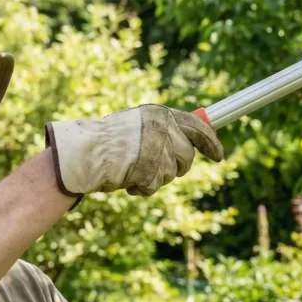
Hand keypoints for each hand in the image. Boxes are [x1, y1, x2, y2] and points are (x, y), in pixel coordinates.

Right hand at [45, 104, 222, 196]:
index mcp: (159, 113)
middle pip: (187, 156)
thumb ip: (164, 131)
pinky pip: (155, 185)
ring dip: (155, 177)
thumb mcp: (140, 127)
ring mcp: (156, 147)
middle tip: (155, 167)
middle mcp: (161, 127)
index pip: (198, 126)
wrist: (82, 153)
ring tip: (132, 169)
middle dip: (176, 166)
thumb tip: (195, 142)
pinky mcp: (148, 167)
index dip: (211, 143)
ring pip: (172, 173)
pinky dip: (141, 187)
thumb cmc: (109, 142)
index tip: (219, 156)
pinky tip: (125, 179)